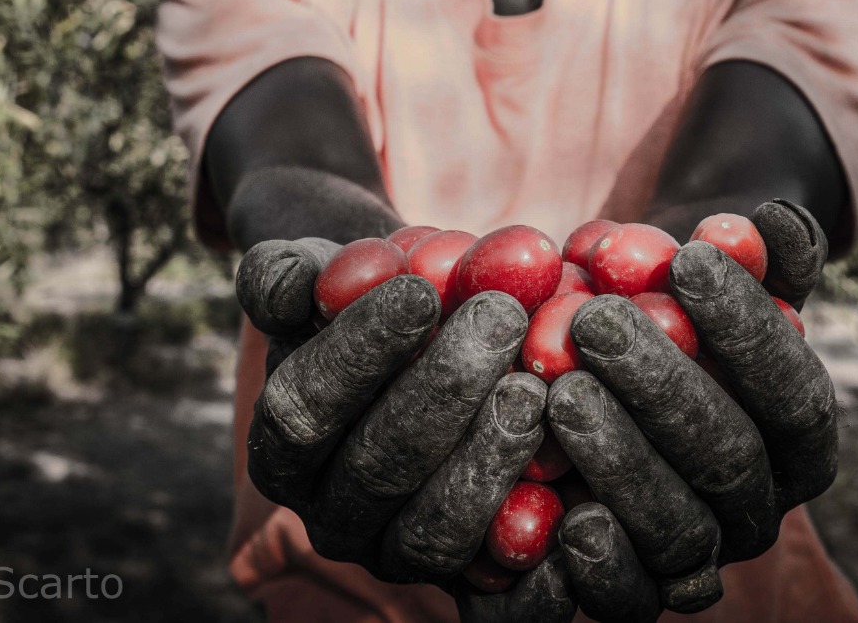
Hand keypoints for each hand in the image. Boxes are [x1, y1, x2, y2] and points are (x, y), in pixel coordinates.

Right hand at [235, 238, 642, 622]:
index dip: (358, 354)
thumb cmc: (372, 293)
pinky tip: (575, 483)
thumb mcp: (322, 268)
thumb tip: (293, 286)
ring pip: (435, 527)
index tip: (418, 292)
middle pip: (378, 469)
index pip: (306, 410)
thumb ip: (290, 274)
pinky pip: (496, 588)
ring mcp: (399, 552)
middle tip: (501, 317)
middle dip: (442, 389)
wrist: (431, 340)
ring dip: (488, 456)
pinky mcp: (466, 579)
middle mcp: (331, 516)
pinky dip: (536, 551)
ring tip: (534, 384)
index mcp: (282, 449)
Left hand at [546, 200, 838, 620]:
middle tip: (597, 320)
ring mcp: (699, 557)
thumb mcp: (713, 272)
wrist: (601, 375)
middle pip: (730, 459)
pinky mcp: (635, 593)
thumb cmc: (667, 308)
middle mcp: (760, 507)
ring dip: (622, 461)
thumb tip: (769, 222)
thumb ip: (757, 249)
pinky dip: (603, 570)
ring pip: (680, 528)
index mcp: (799, 437)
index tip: (689, 262)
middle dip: (665, 386)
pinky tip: (565, 516)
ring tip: (563, 392)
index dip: (749, 331)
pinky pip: (630, 602)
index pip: (793, 393)